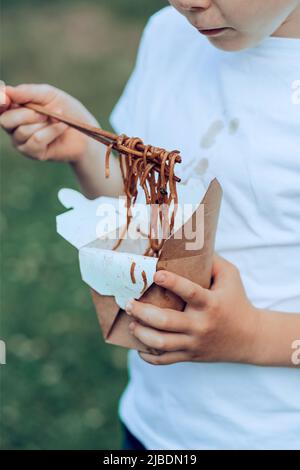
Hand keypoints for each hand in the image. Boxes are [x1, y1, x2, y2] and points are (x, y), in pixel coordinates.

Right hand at [0, 83, 99, 162]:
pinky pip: (36, 141)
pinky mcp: (34, 153)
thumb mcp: (48, 95)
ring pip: (22, 131)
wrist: (84, 131)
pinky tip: (62, 127)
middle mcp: (13, 126)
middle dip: (27, 114)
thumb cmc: (66, 110)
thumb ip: (27, 92)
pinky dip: (51, 131)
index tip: (5, 98)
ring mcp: (22, 142)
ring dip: (44, 123)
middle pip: (5, 120)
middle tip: (45, 112)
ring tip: (58, 119)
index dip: (0, 101)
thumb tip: (7, 91)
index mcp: (14, 108)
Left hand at [125, 254, 260, 364]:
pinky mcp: (191, 356)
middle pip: (166, 322)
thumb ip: (212, 261)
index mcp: (210, 303)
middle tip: (129, 303)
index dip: (172, 282)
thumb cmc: (237, 301)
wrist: (250, 338)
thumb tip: (189, 244)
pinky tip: (139, 346)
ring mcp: (194, 343)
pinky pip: (164, 360)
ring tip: (132, 323)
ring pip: (161, 343)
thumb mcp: (230, 276)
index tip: (155, 274)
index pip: (189, 292)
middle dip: (142, 312)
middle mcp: (201, 325)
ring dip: (142, 333)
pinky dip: (148, 356)